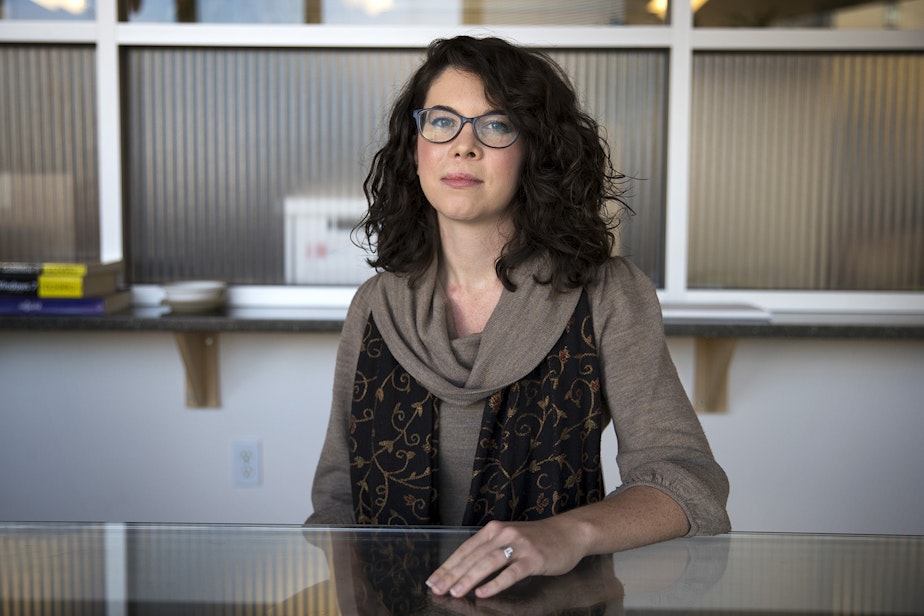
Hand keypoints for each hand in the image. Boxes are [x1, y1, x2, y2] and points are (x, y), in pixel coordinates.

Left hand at [426, 517, 591, 598]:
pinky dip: (495, 583)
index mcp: (494, 529)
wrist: (569, 532)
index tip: (432, 580)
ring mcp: (518, 546)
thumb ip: (490, 549)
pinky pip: (511, 573)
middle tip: (437, 589)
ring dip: (469, 579)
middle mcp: (503, 534)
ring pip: (488, 563)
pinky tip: (483, 593)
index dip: (447, 566)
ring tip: (455, 592)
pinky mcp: (533, 558)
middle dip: (452, 575)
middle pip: (472, 557)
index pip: (465, 549)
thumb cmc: (538, 539)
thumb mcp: (510, 538)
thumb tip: (464, 569)